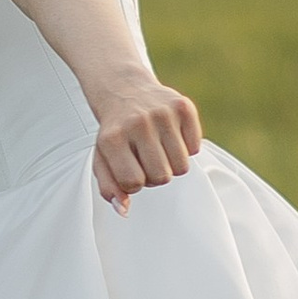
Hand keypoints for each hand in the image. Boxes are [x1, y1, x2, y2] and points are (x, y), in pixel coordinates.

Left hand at [93, 71, 202, 212]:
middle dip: (154, 175)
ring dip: (171, 163)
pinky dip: (185, 147)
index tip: (130, 169)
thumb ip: (109, 187)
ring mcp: (162, 113)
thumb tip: (123, 210)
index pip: (134, 183)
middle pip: (161, 178)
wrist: (124, 88)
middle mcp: (137, 123)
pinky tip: (170, 134)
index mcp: (112, 138)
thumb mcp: (102, 157)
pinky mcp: (183, 106)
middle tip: (145, 157)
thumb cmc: (115, 130)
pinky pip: (195, 148)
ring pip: (181, 167)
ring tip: (158, 148)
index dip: (134, 182)